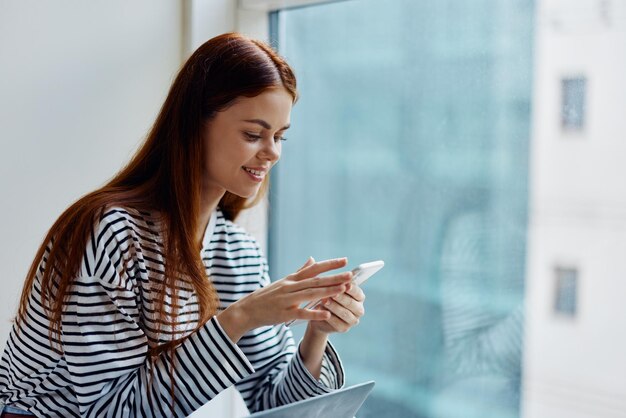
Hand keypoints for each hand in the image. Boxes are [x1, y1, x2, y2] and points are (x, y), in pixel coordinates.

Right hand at [216, 257, 351, 341]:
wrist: (248, 310)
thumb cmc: (268, 296)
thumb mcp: (283, 281)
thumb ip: (300, 271)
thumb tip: (312, 259)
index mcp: (292, 279)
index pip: (314, 269)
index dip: (329, 264)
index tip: (345, 260)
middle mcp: (290, 287)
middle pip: (316, 281)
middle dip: (334, 278)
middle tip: (351, 275)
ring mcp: (287, 300)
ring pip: (310, 294)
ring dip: (328, 292)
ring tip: (344, 290)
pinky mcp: (284, 314)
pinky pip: (301, 313)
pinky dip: (314, 313)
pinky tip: (326, 314)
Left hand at [306, 282, 365, 334]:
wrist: (319, 315)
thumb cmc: (328, 295)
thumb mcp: (333, 288)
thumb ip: (338, 282)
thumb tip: (341, 273)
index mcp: (359, 297)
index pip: (357, 292)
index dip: (351, 289)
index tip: (345, 285)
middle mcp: (359, 309)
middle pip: (351, 303)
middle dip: (341, 298)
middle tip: (333, 294)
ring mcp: (352, 320)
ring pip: (344, 313)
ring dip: (334, 307)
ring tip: (324, 301)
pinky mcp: (343, 328)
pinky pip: (337, 323)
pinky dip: (329, 317)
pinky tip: (321, 311)